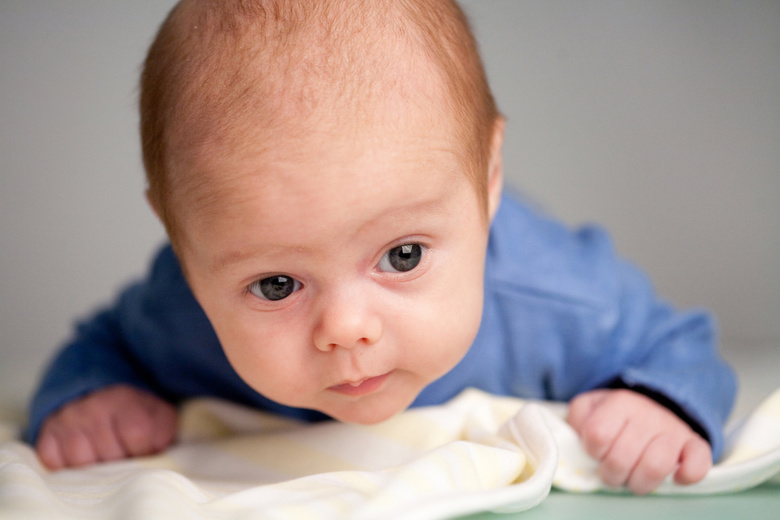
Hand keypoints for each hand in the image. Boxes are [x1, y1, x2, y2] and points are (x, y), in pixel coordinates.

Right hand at [36, 384, 177, 469]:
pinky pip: (55, 463)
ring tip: (103, 456)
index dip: (143, 449)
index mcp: (125, 400)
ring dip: (94, 467)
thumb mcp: (158, 415)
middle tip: (122, 453)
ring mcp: (68, 420)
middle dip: (120, 462)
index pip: (137, 434)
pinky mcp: (47, 433)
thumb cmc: (133, 413)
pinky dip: (68, 466)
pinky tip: (82, 455)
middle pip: (109, 455)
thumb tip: (153, 454)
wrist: (100, 393)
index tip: (143, 448)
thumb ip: (163, 433)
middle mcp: (93, 407)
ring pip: (81, 463)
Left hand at [567, 388, 711, 494]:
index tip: (597, 450)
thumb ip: (577, 418)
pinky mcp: (694, 444)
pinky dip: (687, 476)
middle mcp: (648, 414)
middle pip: (622, 458)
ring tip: (633, 478)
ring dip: (639, 482)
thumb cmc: (616, 413)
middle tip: (612, 471)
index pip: (598, 435)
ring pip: (655, 467)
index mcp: (620, 402)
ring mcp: (673, 430)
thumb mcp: (589, 407)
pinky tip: (674, 477)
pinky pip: (698, 464)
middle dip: (611, 474)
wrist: (654, 401)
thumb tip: (580, 438)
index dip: (593, 450)